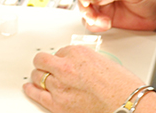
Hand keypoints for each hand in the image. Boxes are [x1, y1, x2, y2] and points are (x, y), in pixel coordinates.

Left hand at [23, 45, 147, 112]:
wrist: (126, 104)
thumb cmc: (121, 85)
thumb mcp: (103, 61)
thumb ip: (85, 61)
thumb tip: (78, 66)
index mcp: (78, 53)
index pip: (60, 51)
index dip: (62, 57)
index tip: (62, 60)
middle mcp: (66, 67)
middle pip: (43, 61)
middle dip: (46, 64)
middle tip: (47, 66)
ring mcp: (60, 86)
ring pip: (38, 76)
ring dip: (39, 75)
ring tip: (39, 76)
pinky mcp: (57, 104)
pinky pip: (37, 94)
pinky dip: (31, 89)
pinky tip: (30, 87)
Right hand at [78, 0, 155, 33]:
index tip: (89, 0)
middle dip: (87, 8)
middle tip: (94, 14)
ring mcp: (105, 2)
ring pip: (86, 11)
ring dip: (91, 18)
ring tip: (104, 21)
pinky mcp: (107, 16)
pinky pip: (92, 22)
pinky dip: (96, 26)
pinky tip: (106, 24)